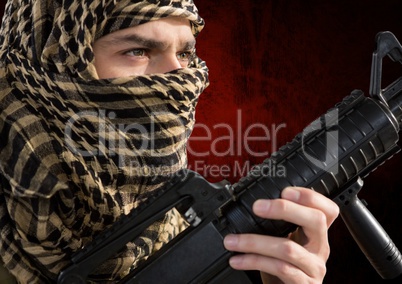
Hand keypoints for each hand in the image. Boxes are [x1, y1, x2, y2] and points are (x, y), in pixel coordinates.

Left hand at [223, 187, 338, 283]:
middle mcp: (320, 248)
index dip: (310, 196)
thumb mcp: (284, 241)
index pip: (327, 209)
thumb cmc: (284, 266)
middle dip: (284, 209)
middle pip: (316, 220)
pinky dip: (254, 261)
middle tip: (257, 207)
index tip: (285, 190)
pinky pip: (280, 269)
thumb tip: (253, 203)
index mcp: (316, 233)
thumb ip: (278, 224)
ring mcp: (313, 267)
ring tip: (231, 241)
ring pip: (289, 248)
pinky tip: (238, 260)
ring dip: (255, 242)